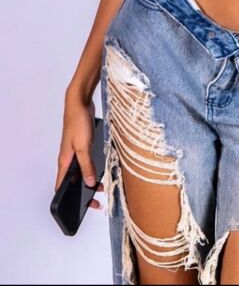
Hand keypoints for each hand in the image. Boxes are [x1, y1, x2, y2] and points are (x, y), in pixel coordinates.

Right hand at [56, 92, 103, 210]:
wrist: (80, 103)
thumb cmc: (78, 122)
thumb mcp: (83, 147)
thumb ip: (86, 166)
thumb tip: (88, 183)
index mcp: (64, 162)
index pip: (61, 186)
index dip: (68, 200)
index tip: (81, 208)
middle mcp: (68, 159)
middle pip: (74, 181)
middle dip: (84, 192)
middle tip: (96, 200)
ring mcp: (76, 151)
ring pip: (82, 171)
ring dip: (91, 179)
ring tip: (102, 186)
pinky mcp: (83, 144)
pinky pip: (88, 161)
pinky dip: (94, 167)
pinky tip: (103, 169)